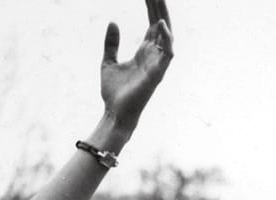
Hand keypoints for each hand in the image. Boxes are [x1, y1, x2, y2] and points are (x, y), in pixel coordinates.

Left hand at [100, 0, 173, 132]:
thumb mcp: (108, 61)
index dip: (152, 9)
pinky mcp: (157, 74)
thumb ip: (112, 42)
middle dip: (159, 8)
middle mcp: (153, 56)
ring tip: (160, 0)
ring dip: (164, 18)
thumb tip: (113, 22)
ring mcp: (157, 64)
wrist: (114, 112)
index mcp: (144, 52)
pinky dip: (167, 39)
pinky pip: (167, 54)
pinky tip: (161, 24)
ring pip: (167, 36)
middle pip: (160, 26)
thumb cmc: (114, 92)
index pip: (152, 25)